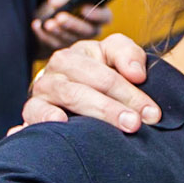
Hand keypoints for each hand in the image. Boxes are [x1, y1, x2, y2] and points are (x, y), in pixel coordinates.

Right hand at [19, 33, 157, 132]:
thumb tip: (137, 74)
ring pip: (69, 96)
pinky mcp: (31, 110)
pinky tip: (60, 123)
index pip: (110, 64)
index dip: (132, 87)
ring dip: (93, 112)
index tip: (152, 112)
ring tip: (108, 130)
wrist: (67, 96)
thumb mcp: (116, 60)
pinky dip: (45, 117)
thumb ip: (130, 56)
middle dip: (115, 103)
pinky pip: (34, 113)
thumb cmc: (99, 78)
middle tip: (136, 123)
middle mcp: (60, 66)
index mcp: (82, 52)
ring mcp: (44, 89)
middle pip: (90, 81)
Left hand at [29, 0, 112, 52]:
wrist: (48, 11)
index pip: (105, 17)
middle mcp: (90, 30)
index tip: (84, 8)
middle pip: (87, 32)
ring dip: (58, 31)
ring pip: (70, 40)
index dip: (97, 15)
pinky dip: (42, 34)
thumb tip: (57, 4)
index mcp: (98, 15)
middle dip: (73, 24)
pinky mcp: (60, 47)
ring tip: (48, 23)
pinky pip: (53, 44)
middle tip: (60, 17)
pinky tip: (36, 24)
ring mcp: (75, 41)